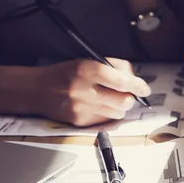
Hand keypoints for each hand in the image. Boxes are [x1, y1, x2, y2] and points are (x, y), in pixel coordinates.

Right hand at [35, 58, 150, 126]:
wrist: (39, 90)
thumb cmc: (66, 74)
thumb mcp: (88, 61)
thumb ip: (113, 67)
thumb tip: (133, 78)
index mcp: (87, 70)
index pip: (120, 80)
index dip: (137, 85)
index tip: (144, 88)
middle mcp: (84, 90)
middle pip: (123, 101)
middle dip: (130, 98)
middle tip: (128, 93)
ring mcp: (82, 108)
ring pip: (117, 113)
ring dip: (119, 106)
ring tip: (110, 99)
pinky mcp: (80, 121)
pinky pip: (106, 120)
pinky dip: (108, 113)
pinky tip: (99, 105)